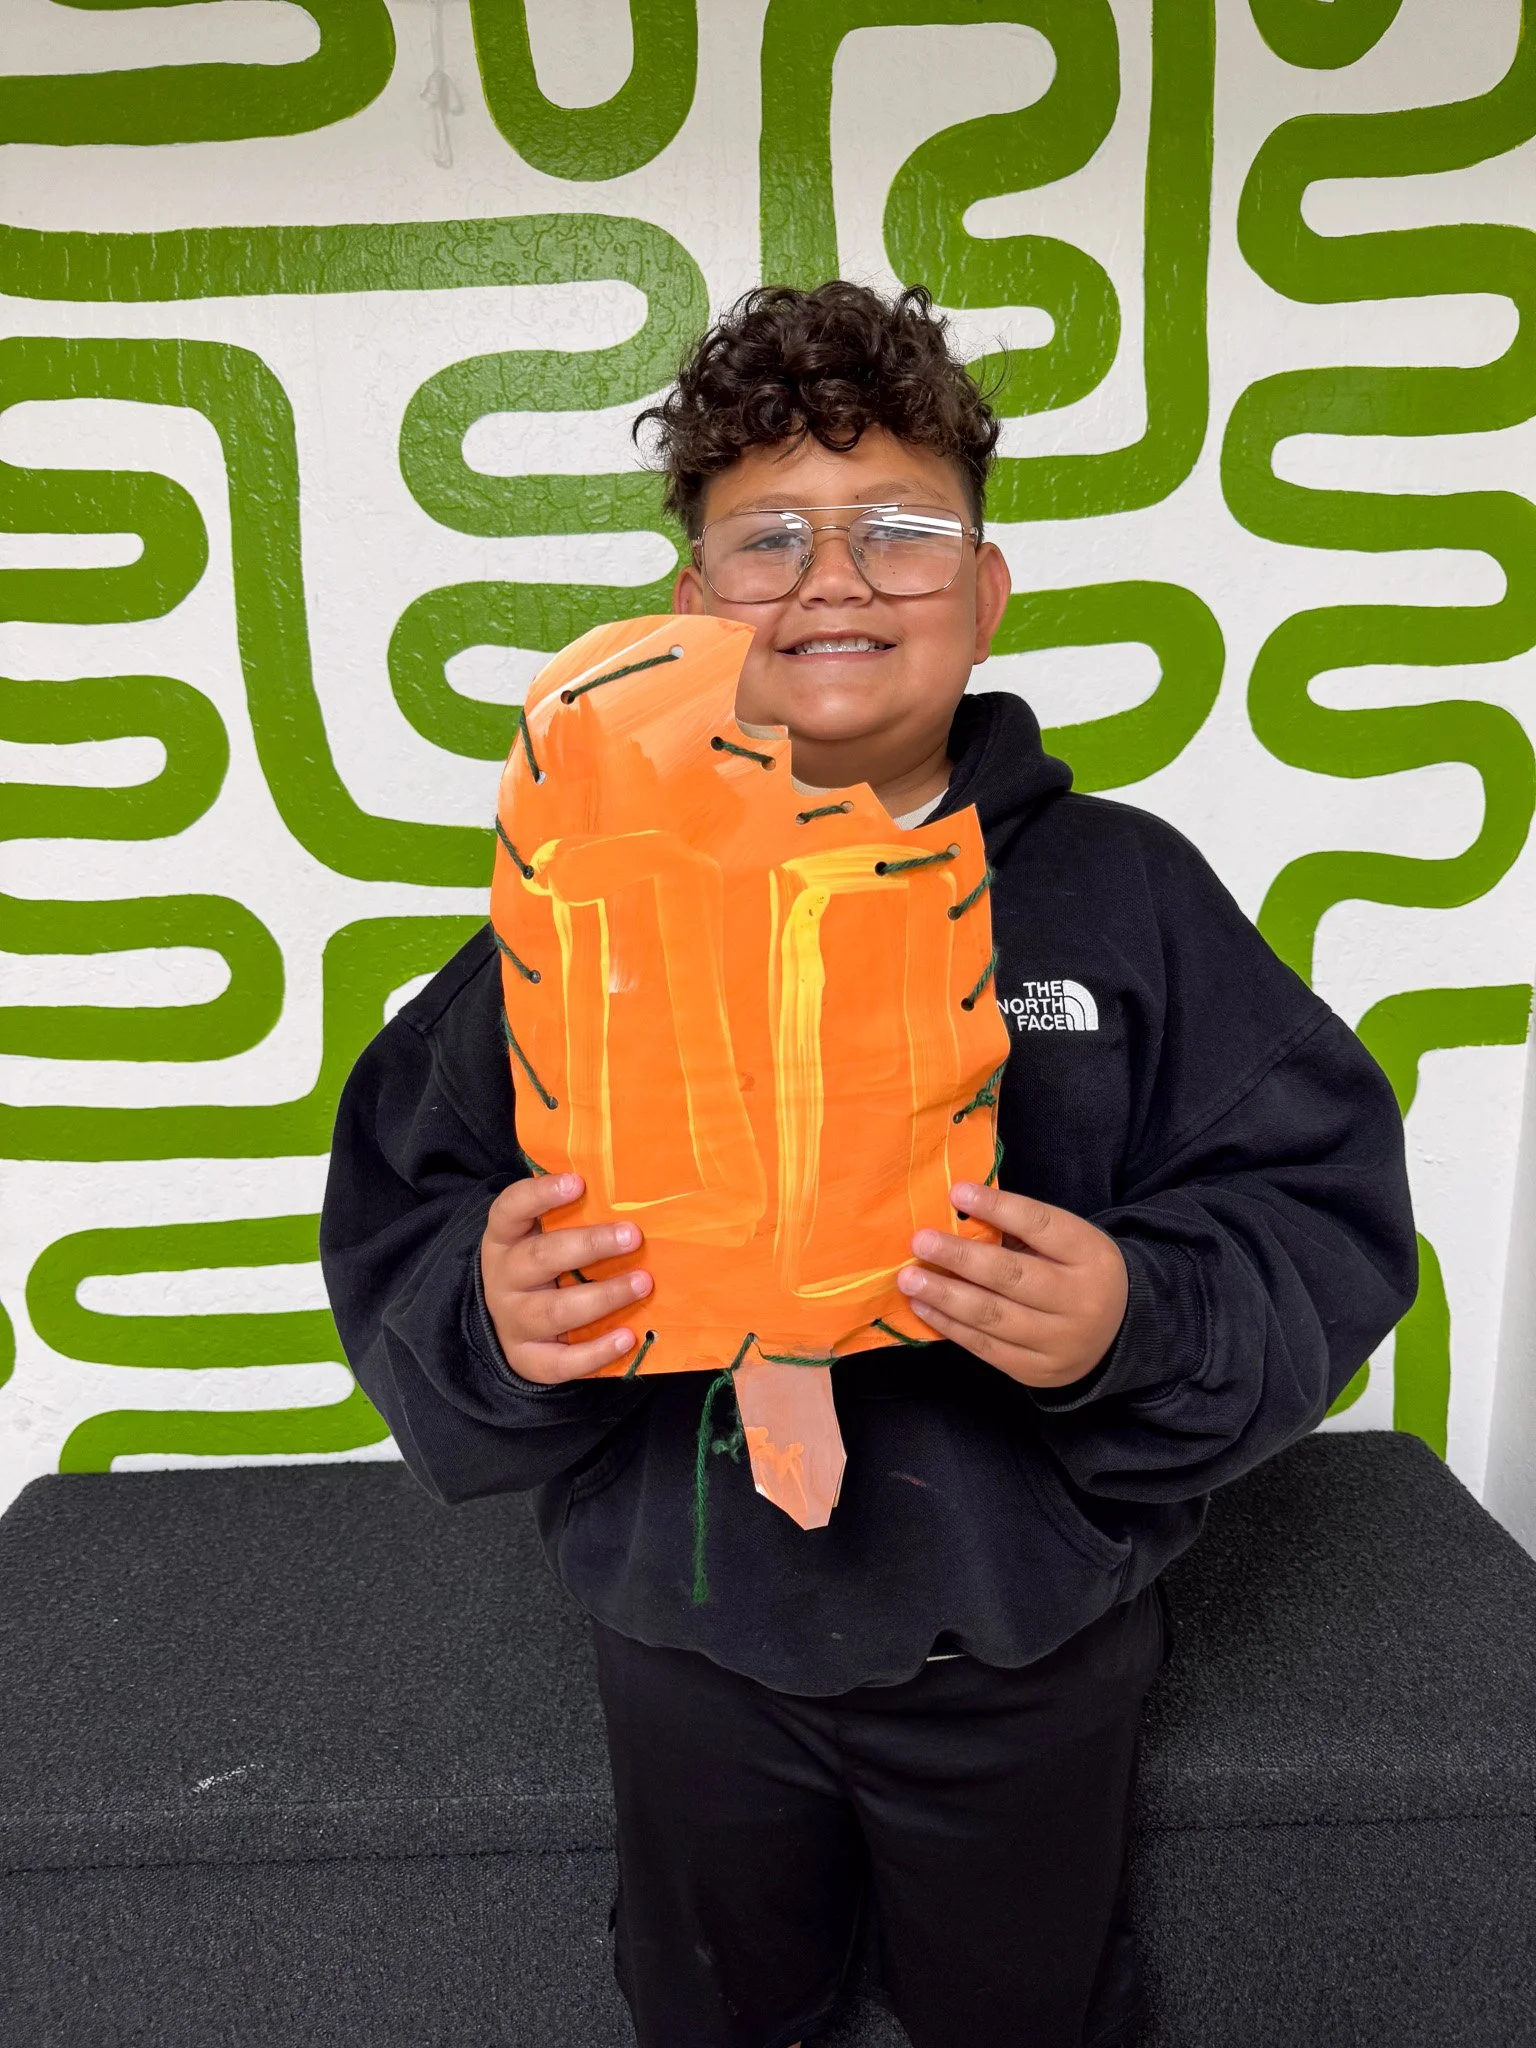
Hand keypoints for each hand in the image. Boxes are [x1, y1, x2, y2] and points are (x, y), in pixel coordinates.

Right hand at [480, 1173, 651, 1385]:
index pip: (511, 1208)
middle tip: (632, 1236)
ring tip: (642, 1283)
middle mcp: (503, 1278)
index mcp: (505, 1238)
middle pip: (540, 1258)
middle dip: (589, 1245)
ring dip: (603, 1296)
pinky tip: (627, 1336)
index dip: (541, 1194)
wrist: (507, 1324)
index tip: (578, 1183)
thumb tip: (627, 1185)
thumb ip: (568, 1214)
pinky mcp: (528, 1358)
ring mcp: (513, 1320)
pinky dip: (595, 1352)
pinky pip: (560, 1361)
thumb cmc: (542, 1266)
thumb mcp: (540, 1235)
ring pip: (554, 1310)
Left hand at [896, 1182, 1127, 1391]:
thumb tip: (958, 1209)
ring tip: (909, 1279)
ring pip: (994, 1316)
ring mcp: (1059, 1341)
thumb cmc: (1076, 1273)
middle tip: (920, 1242)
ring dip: (945, 1295)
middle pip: (1012, 1276)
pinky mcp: (1037, 1371)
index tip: (956, 1192)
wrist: (1117, 1333)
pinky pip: (986, 1347)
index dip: (997, 1208)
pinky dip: (950, 1326)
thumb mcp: (1068, 1243)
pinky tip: (923, 1306)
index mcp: (1089, 1255)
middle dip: (960, 1257)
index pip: (1040, 1226)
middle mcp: (1079, 1300)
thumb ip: (1023, 1230)